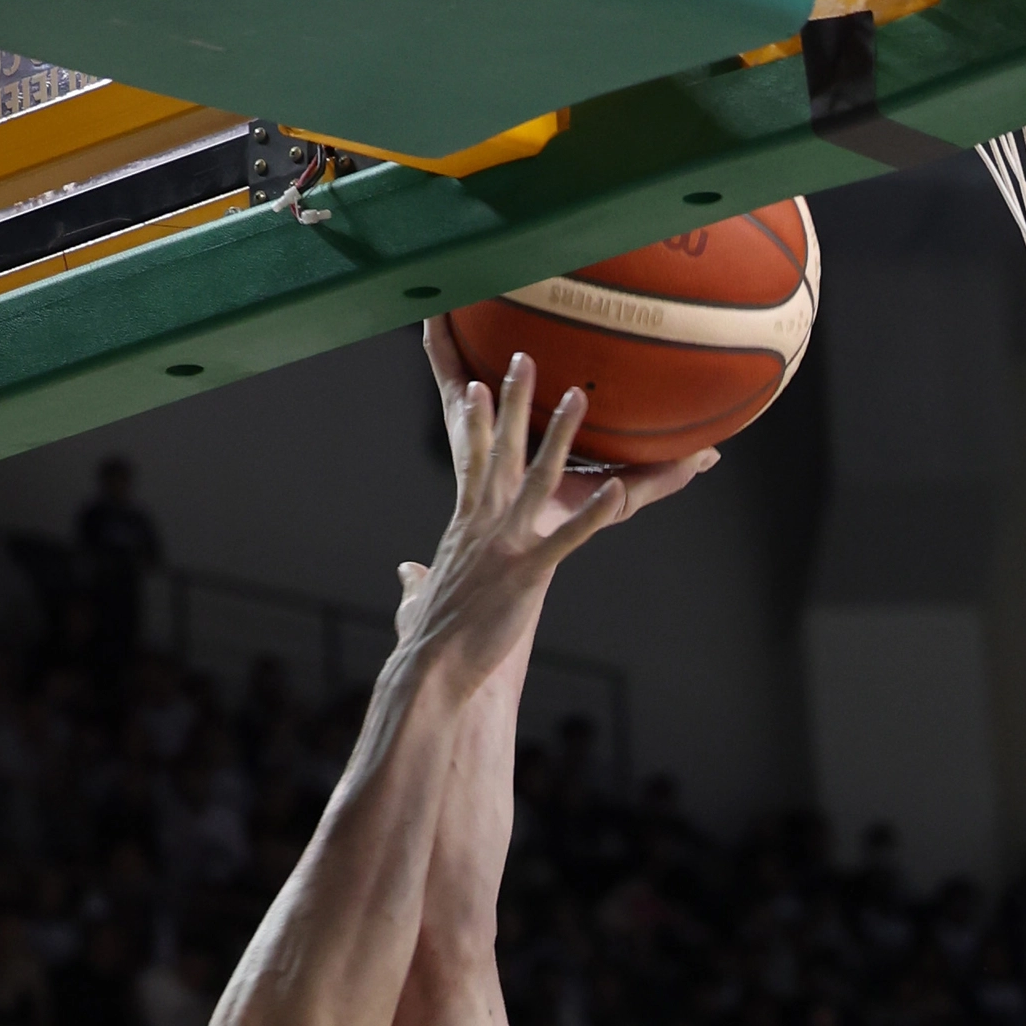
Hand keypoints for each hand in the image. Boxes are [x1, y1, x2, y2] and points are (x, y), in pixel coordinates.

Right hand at [391, 340, 712, 713]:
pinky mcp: (528, 573)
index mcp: (463, 525)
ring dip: (559, 434)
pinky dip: (593, 517)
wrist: (433, 668)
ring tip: (579, 395)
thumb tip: (406, 575)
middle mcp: (483, 523)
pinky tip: (618, 493)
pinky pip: (568, 539)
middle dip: (514, 401)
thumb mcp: (418, 602)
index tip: (476, 385)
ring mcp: (506, 544)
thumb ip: (414, 582)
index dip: (473, 422)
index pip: (468, 460)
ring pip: (536, 477)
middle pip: (501, 449)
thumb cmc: (428, 641)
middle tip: (523, 357)